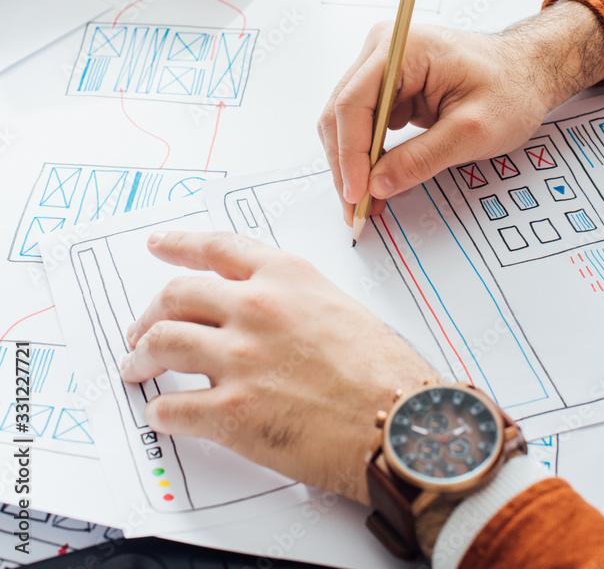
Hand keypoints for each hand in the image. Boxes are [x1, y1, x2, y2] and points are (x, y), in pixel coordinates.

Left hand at [120, 230, 436, 503]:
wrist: (403, 424)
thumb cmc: (383, 370)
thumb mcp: (336, 305)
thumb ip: (288, 297)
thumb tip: (252, 308)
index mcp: (284, 275)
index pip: (216, 247)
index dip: (178, 244)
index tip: (158, 245)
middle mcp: (255, 307)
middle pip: (176, 295)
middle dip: (149, 312)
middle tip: (141, 328)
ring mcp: (240, 358)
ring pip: (162, 344)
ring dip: (140, 358)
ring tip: (136, 368)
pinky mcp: (233, 413)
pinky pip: (172, 407)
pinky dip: (160, 411)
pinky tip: (162, 413)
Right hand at [318, 3, 603, 223]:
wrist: (529, 72)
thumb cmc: (512, 88)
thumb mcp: (473, 130)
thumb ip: (422, 158)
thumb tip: (378, 185)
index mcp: (402, 48)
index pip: (354, 102)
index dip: (350, 153)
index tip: (356, 193)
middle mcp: (382, 50)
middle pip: (342, 112)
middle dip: (347, 164)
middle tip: (356, 210)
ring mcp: (382, 67)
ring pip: (346, 121)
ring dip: (353, 164)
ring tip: (366, 203)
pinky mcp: (389, 86)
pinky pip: (364, 124)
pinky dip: (367, 156)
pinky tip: (376, 182)